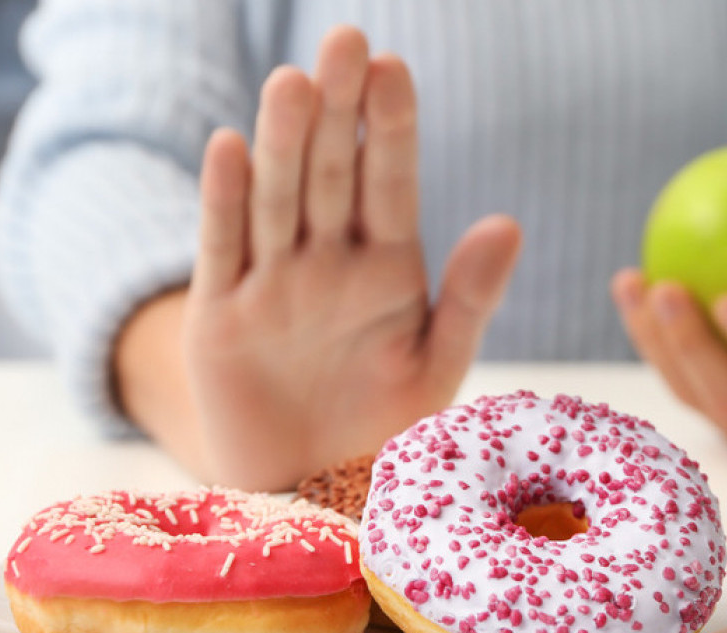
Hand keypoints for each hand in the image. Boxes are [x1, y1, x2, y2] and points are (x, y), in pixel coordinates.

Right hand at [119, 26, 521, 490]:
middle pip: (330, 174)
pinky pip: (222, 252)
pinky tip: (228, 148)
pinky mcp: (218, 317)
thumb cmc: (382, 431)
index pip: (389, 183)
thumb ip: (468, 299)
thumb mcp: (435, 366)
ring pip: (276, 200)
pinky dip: (224, 204)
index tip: (395, 68)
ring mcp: (270, 284)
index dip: (390, 127)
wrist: (311, 494)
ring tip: (293, 84)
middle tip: (345, 41)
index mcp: (387, 266)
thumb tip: (508, 222)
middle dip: (338, 111)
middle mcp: (327, 261)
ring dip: (283, 144)